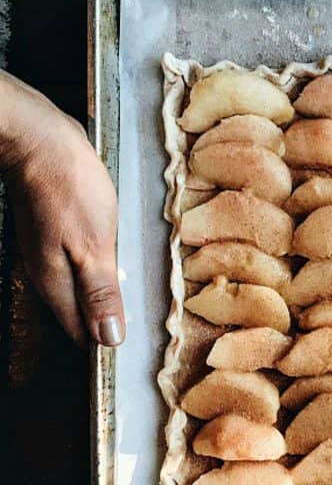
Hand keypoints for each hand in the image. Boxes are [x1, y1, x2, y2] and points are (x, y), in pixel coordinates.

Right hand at [0, 71, 124, 346]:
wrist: (39, 138)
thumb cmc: (68, 188)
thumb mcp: (94, 246)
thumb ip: (101, 293)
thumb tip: (108, 339)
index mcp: (57, 285)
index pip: (82, 333)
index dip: (107, 342)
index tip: (132, 346)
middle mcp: (48, 275)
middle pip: (80, 314)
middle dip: (107, 321)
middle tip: (138, 324)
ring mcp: (49, 253)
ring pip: (80, 289)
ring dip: (104, 295)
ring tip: (130, 298)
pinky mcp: (56, 232)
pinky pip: (80, 264)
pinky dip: (99, 269)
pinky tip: (114, 261)